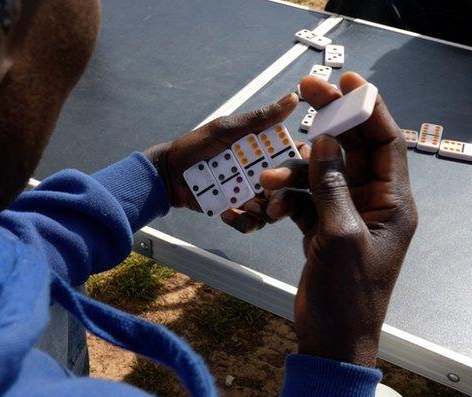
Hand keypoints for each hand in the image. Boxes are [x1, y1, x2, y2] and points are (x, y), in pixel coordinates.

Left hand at [143, 93, 298, 232]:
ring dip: (263, 210)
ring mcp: (252, 194)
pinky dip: (242, 221)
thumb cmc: (196, 145)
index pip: (295, 158)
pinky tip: (227, 212)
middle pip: (289, 189)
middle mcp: (264, 173)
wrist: (169, 173)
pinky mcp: (239, 211)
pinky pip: (251, 223)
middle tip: (268, 193)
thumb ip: (259, 119)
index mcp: (265, 151)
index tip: (298, 168)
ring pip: (273, 210)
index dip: (302, 165)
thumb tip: (291, 98)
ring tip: (246, 205)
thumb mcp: (227, 129)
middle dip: (283, 194)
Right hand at [261, 73, 416, 365]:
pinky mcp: (324, 231)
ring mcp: (347, 217)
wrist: (332, 343)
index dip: (368, 107)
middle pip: (352, 148)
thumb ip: (332, 187)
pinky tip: (270, 206)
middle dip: (327, 124)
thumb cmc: (347, 298)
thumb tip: (325, 142)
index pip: (386, 141)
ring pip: (321, 174)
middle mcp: (374, 205)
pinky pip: (305, 200)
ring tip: (269, 182)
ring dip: (294, 174)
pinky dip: (287, 198)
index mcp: (394, 204)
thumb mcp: (341, 237)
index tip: (347, 80)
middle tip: (305, 94)